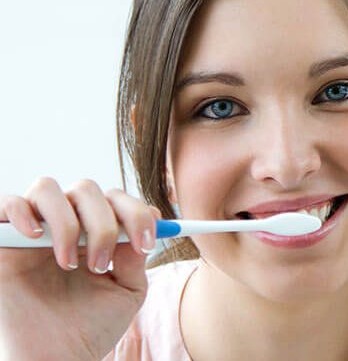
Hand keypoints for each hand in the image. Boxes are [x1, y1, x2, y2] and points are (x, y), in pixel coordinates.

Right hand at [0, 178, 159, 358]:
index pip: (116, 200)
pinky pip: (5, 203)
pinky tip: (37, 238)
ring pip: (47, 188)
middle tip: (102, 264)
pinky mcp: (2, 242)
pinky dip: (21, 211)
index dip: (135, 212)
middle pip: (86, 190)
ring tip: (68, 262)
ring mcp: (32, 231)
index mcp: (96, 234)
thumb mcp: (126, 291)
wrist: (56, 359)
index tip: (147, 242)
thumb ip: (137, 256)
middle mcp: (65, 226)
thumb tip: (149, 217)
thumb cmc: (90, 328)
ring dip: (67, 221)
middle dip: (103, 223)